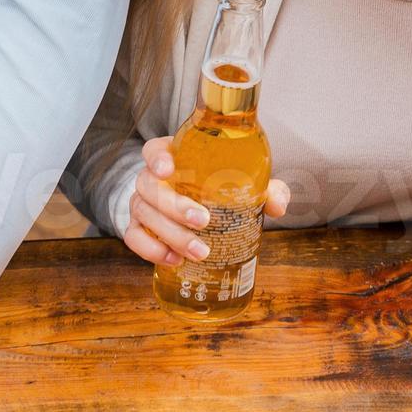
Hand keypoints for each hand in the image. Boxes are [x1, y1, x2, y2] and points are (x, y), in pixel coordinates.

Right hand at [123, 137, 287, 266]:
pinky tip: (174, 260)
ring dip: (170, 234)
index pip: (154, 150)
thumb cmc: (217, 191)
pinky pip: (133, 238)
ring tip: (200, 251)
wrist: (194, 213)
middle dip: (174, 205)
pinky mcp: (138, 228)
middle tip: (202, 221)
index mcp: (174, 159)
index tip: (169, 170)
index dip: (157, 158)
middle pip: (149, 185)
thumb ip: (263, 189)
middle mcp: (151, 180)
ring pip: (143, 214)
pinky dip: (151, 250)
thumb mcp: (242, 185)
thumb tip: (277, 204)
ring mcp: (141, 204)